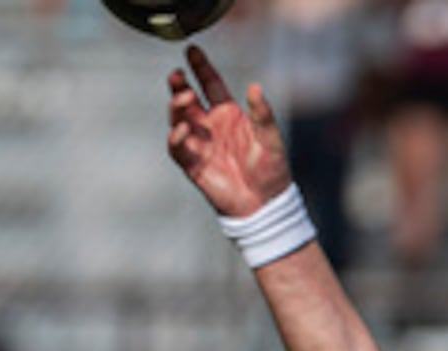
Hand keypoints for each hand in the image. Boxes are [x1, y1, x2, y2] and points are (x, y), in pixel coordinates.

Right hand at [165, 46, 287, 216]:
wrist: (264, 203)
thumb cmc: (271, 168)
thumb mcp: (271, 137)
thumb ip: (262, 114)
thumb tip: (255, 87)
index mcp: (228, 113)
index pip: (209, 83)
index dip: (200, 67)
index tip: (191, 50)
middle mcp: (210, 125)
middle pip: (187, 99)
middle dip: (179, 86)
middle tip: (177, 75)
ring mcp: (199, 143)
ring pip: (178, 120)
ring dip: (177, 108)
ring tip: (183, 97)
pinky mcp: (193, 165)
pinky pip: (178, 148)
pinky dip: (176, 138)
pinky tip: (182, 129)